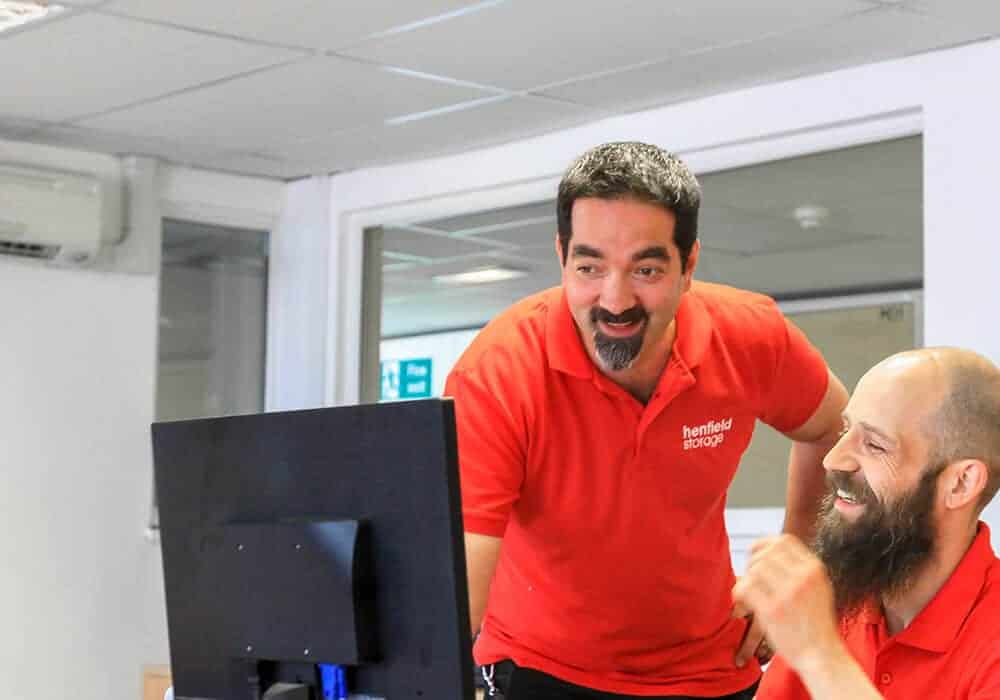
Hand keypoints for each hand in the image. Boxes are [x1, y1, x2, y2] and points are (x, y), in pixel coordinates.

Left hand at [731, 535, 842, 674]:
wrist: (823, 656)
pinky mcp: (773, 610)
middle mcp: (804, 578)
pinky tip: (742, 603)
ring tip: (749, 592)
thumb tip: (774, 550)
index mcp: (815, 570)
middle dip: (753, 562)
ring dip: (746, 578)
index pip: (784, 540)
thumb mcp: (820, 589)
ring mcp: (789, 593)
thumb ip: (801, 570)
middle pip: (766, 552)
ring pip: (755, 568)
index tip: (756, 555)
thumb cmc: (817, 626)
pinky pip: (746, 588)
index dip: (764, 544)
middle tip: (750, 577)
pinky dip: (739, 593)